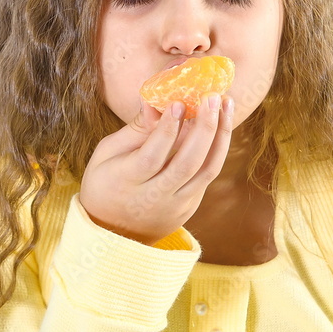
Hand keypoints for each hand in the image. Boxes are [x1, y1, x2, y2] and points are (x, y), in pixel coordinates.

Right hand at [79, 93, 234, 245]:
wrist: (114, 234)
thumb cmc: (105, 184)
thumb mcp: (106, 154)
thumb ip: (134, 130)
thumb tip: (155, 101)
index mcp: (127, 183)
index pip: (152, 156)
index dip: (167, 130)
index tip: (178, 103)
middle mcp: (154, 198)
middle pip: (186, 163)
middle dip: (204, 128)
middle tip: (212, 96)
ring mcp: (176, 206)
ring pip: (207, 170)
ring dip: (221, 135)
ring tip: (226, 105)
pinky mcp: (190, 207)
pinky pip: (208, 175)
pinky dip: (217, 148)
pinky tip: (221, 125)